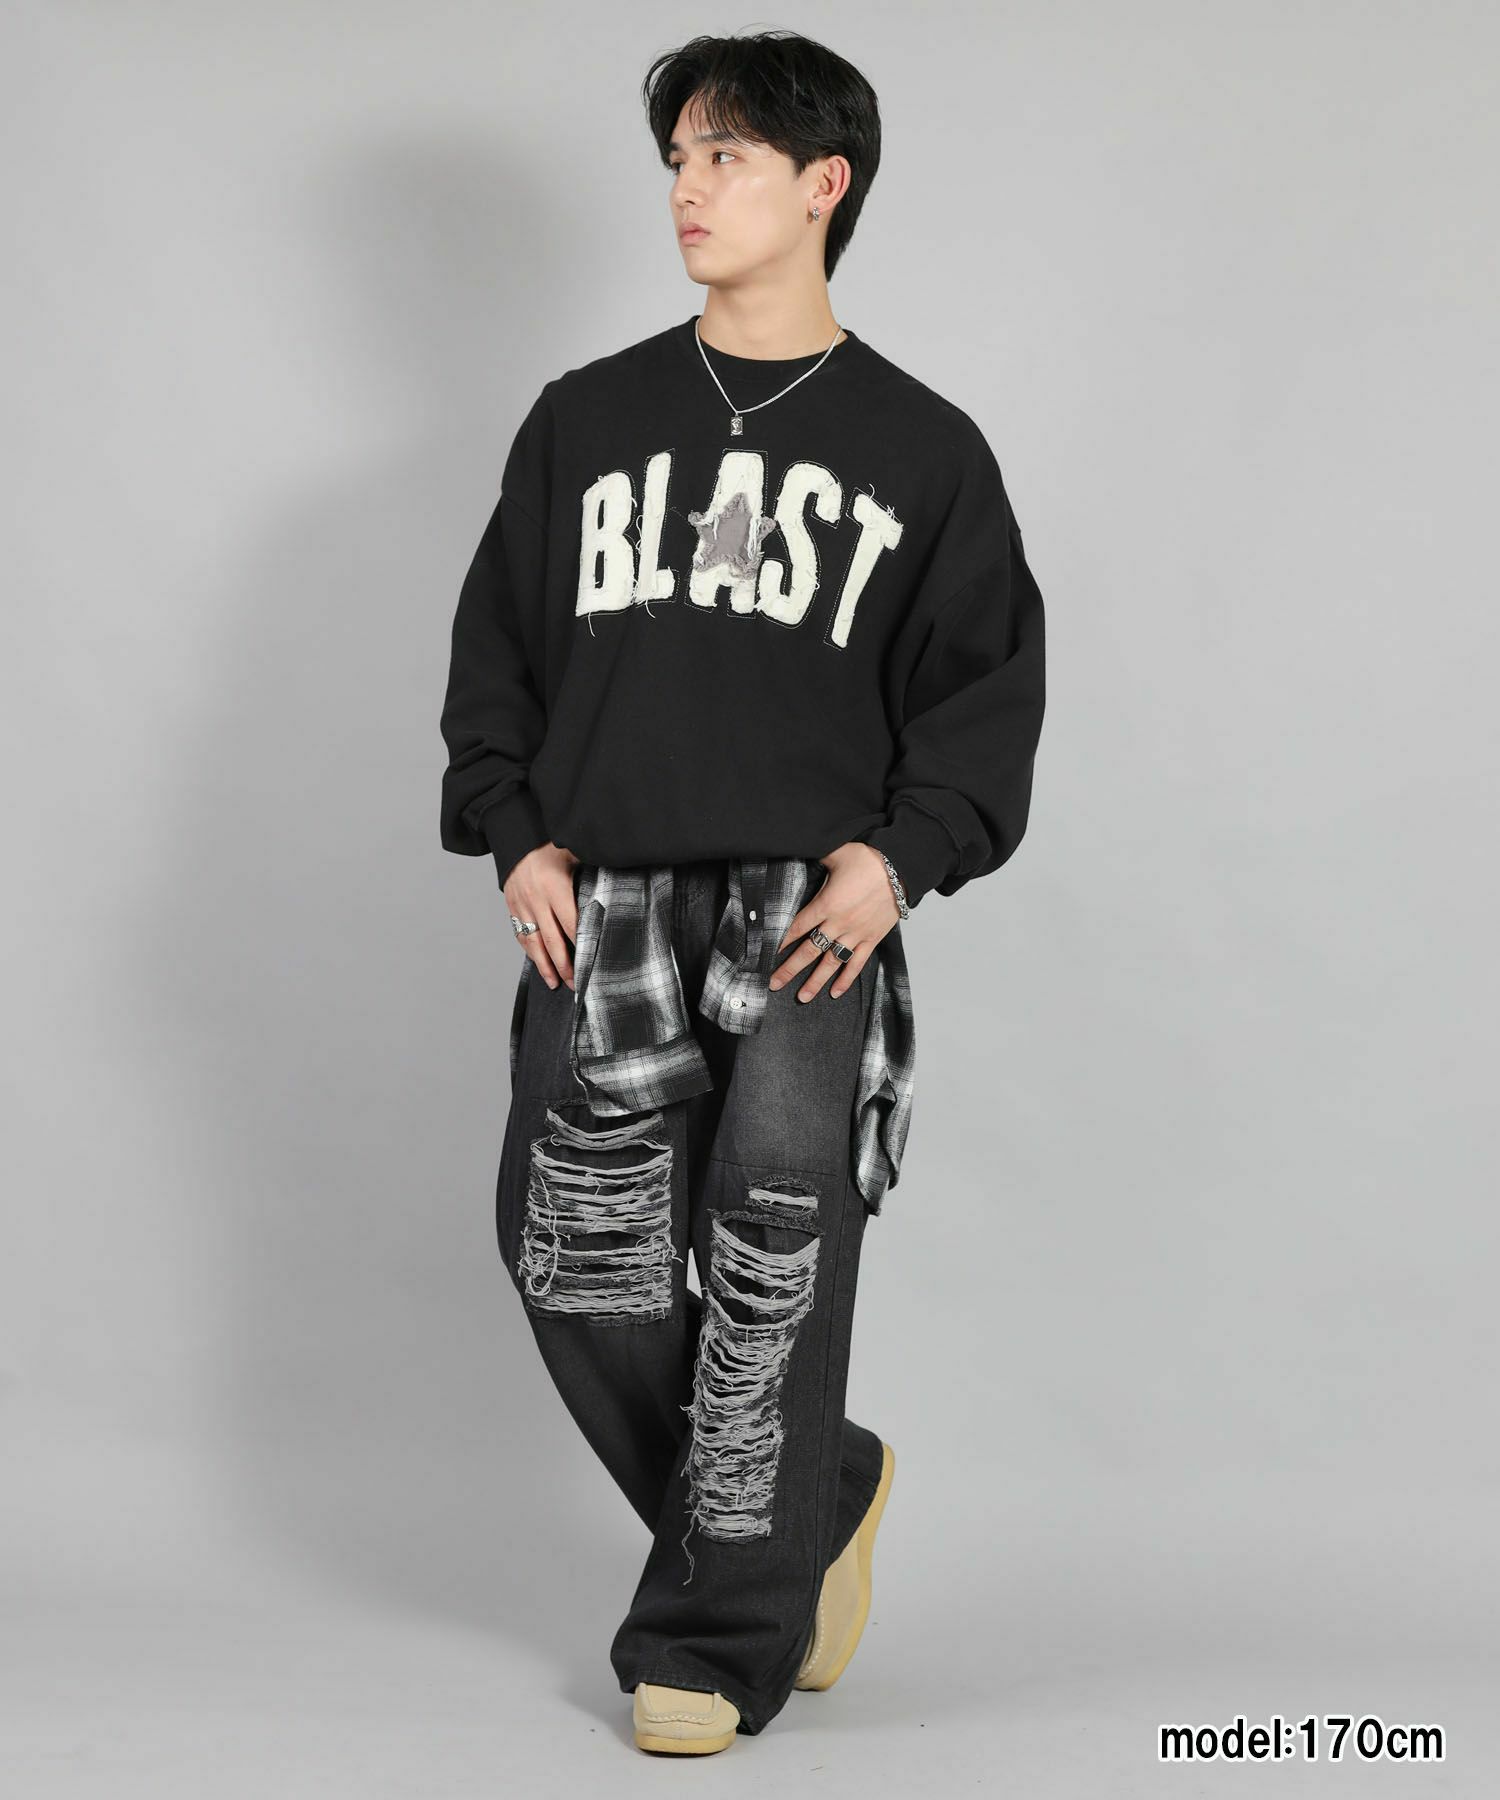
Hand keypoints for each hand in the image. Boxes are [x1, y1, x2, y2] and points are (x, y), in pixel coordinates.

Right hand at [503, 843, 580, 989]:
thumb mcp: (574, 853)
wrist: (516, 838)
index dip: (581, 945)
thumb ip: (594, 868)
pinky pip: (521, 934)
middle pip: (552, 940)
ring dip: (544, 965)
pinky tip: (539, 964)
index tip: (592, 962)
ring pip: (533, 943)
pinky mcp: (512, 907)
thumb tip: (619, 875)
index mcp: (555, 887)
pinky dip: (530, 952)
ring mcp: (522, 905)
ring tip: (554, 983)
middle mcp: (536, 899)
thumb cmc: (550, 845)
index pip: (571, 923)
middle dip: (565, 965)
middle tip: (576, 984)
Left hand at [770, 842, 900, 1001]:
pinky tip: (835, 993)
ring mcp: (856, 934)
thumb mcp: (837, 852)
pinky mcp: (872, 938)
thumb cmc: (869, 858)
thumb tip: (803, 850)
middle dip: (789, 970)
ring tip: (802, 997)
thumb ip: (818, 857)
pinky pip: (856, 964)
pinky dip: (846, 979)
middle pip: (809, 951)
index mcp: (826, 904)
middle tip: (774, 984)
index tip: (767, 954)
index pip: (797, 927)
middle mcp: (838, 923)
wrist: (901, 868)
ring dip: (815, 981)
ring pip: (831, 963)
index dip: (781, 942)